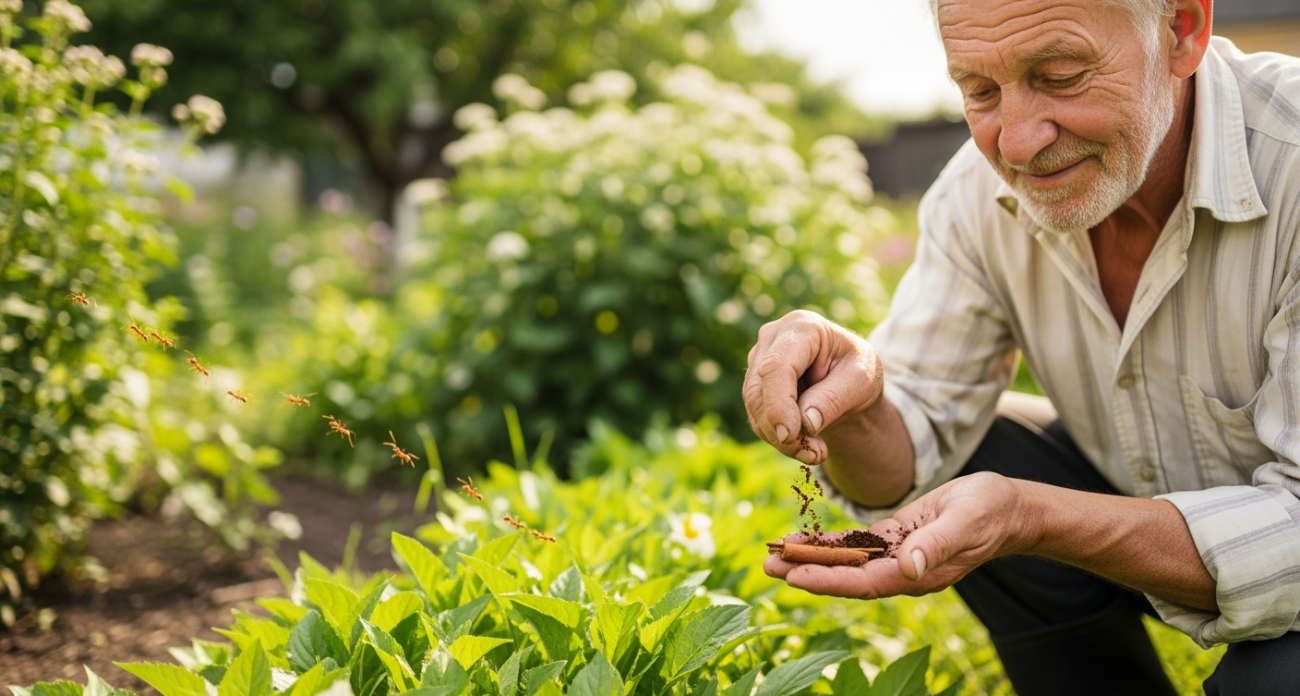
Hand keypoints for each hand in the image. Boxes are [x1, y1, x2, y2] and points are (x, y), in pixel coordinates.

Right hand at [743, 310, 884, 463]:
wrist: (849, 380)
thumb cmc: (858, 372)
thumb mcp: (861, 382)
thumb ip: (833, 399)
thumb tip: (805, 424)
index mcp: (802, 327)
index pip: (777, 366)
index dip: (778, 404)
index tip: (791, 436)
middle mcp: (773, 337)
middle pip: (758, 389)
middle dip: (780, 428)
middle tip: (813, 455)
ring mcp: (759, 358)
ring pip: (753, 406)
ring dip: (780, 438)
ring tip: (816, 453)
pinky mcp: (755, 382)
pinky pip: (756, 416)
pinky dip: (777, 437)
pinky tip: (805, 446)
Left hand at [764, 472, 1038, 598]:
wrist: (1010, 507)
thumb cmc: (991, 512)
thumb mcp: (965, 521)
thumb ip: (936, 544)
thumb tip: (908, 566)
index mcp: (918, 573)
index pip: (864, 582)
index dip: (828, 579)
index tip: (795, 576)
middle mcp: (903, 570)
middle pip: (846, 576)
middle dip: (807, 571)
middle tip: (766, 566)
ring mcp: (898, 557)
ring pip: (847, 562)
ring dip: (811, 558)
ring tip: (773, 554)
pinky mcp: (896, 539)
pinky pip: (857, 545)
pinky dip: (830, 544)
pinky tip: (804, 539)